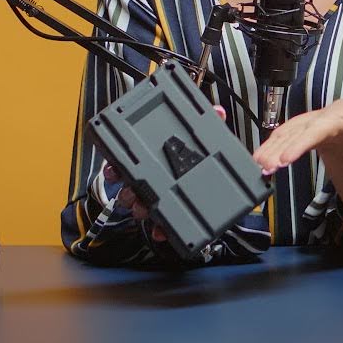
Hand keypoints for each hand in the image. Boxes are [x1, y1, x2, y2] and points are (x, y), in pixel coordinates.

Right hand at [105, 105, 227, 243]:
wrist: (228, 187)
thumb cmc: (211, 158)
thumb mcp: (212, 138)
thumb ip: (213, 123)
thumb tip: (218, 111)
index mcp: (158, 158)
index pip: (129, 161)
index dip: (116, 167)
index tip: (113, 170)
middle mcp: (154, 180)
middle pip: (129, 187)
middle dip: (126, 192)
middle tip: (131, 192)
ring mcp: (162, 200)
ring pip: (140, 207)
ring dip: (139, 209)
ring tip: (144, 209)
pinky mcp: (173, 217)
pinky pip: (160, 226)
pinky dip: (159, 230)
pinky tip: (161, 231)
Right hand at [254, 97, 342, 174]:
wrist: (338, 114)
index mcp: (326, 119)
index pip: (312, 132)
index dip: (297, 145)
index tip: (286, 158)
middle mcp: (309, 122)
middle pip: (292, 137)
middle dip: (277, 151)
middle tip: (267, 165)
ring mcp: (299, 127)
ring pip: (281, 138)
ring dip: (269, 151)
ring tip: (260, 165)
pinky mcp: (292, 132)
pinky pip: (277, 140)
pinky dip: (267, 149)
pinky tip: (258, 160)